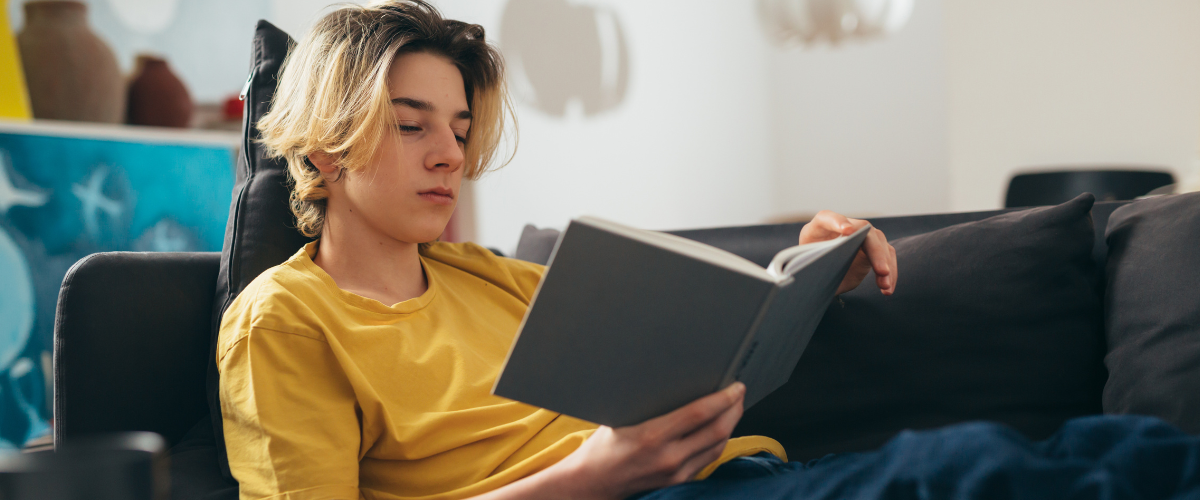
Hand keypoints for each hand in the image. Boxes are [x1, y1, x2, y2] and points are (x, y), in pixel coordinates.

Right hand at [548, 383, 745, 499]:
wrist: (593, 482)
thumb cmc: (604, 446)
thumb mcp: (621, 416)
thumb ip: (650, 403)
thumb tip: (676, 376)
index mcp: (652, 436)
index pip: (700, 414)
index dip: (723, 398)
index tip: (735, 385)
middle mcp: (668, 457)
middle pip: (717, 431)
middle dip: (734, 409)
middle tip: (739, 392)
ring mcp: (676, 472)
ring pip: (718, 446)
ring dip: (730, 425)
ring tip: (734, 407)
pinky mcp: (679, 481)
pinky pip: (708, 458)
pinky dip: (718, 441)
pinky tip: (720, 428)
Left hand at [799, 210, 896, 294]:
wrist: (823, 269)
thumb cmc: (813, 266)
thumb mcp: (810, 268)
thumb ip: (814, 269)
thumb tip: (819, 280)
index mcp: (820, 227)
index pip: (827, 218)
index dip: (837, 222)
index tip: (847, 231)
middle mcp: (845, 226)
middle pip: (863, 230)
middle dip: (874, 250)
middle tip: (881, 270)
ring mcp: (862, 235)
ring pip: (880, 243)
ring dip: (885, 265)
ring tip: (884, 286)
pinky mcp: (874, 248)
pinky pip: (886, 257)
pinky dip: (890, 274)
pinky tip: (887, 290)